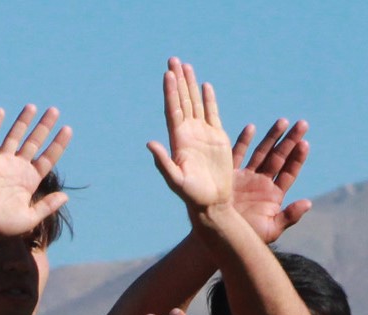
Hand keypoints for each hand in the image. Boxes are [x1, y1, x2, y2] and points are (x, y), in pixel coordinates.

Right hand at [0, 105, 71, 240]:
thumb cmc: (2, 227)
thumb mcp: (30, 218)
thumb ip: (47, 206)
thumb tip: (65, 196)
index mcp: (29, 181)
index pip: (48, 158)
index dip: (58, 144)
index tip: (68, 130)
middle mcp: (17, 168)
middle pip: (34, 142)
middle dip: (44, 127)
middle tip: (55, 111)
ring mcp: (1, 163)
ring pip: (15, 136)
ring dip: (23, 121)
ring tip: (33, 107)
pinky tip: (1, 111)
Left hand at [147, 58, 234, 214]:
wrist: (211, 202)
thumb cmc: (192, 195)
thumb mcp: (175, 180)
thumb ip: (163, 162)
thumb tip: (149, 143)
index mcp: (178, 140)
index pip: (173, 110)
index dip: (170, 92)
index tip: (168, 74)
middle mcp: (188, 133)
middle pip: (182, 100)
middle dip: (178, 80)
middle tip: (173, 59)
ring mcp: (203, 134)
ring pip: (195, 103)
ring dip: (191, 84)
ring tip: (186, 66)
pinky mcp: (217, 138)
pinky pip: (212, 114)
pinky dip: (209, 99)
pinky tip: (205, 86)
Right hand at [228, 118, 312, 243]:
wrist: (219, 237)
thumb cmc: (245, 237)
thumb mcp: (270, 230)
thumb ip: (289, 216)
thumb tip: (309, 202)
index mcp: (274, 194)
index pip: (289, 171)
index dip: (297, 157)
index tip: (305, 143)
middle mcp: (262, 182)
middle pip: (279, 157)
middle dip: (290, 140)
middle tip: (302, 123)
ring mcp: (246, 177)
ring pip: (262, 152)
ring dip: (272, 137)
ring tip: (283, 121)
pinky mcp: (230, 175)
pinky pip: (237, 155)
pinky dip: (244, 141)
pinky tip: (252, 127)